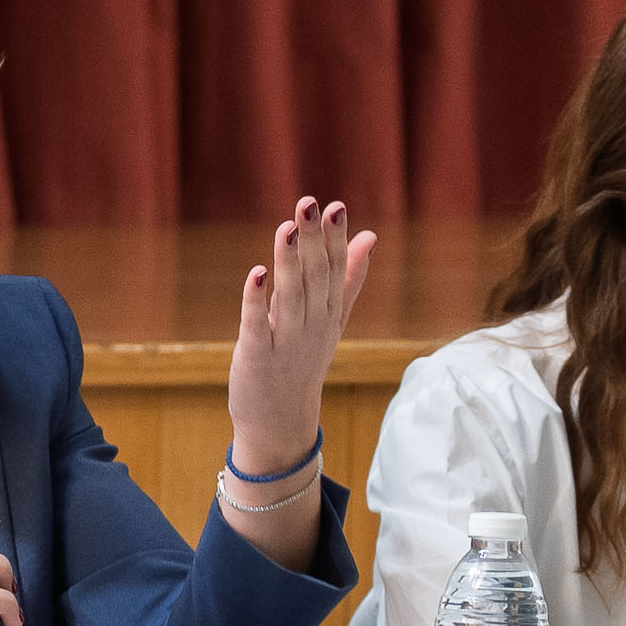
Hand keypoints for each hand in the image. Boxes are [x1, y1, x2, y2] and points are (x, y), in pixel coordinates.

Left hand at [227, 197, 375, 474]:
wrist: (281, 421)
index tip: (336, 206)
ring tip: (288, 228)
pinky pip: (258, 326)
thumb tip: (370, 236)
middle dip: (313, 241)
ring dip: (288, 262)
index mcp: (329, 312)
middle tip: (310, 204)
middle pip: (315, 278)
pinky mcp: (258, 358)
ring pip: (290, 296)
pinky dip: (256, 301)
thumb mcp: (331, 319)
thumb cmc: (302, 362)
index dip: (336, 238)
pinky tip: (255, 274)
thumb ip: (349, 278)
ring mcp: (287, 342)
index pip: (336, 270)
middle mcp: (313, 325)